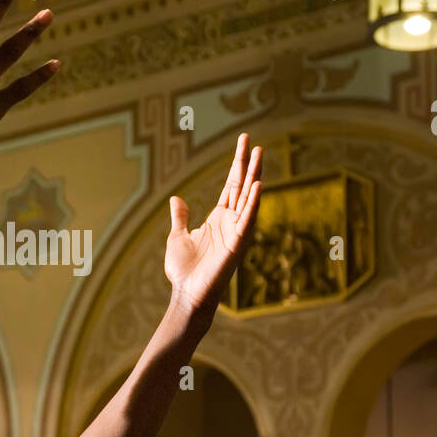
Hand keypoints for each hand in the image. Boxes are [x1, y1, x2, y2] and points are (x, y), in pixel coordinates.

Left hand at [164, 134, 262, 315]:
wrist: (187, 294)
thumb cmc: (184, 271)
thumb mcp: (178, 236)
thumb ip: (181, 217)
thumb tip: (177, 199)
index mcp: (219, 218)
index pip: (232, 185)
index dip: (237, 164)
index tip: (244, 143)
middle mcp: (231, 222)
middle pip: (242, 186)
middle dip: (248, 164)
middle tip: (253, 142)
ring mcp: (236, 231)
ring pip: (248, 198)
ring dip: (254, 175)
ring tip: (259, 154)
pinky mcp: (237, 244)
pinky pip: (247, 219)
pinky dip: (254, 203)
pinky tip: (258, 185)